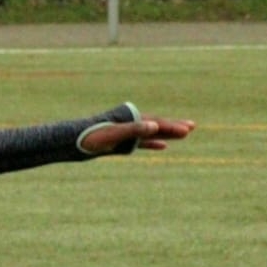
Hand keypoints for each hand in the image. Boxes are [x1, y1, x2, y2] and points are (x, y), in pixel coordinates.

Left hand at [81, 115, 195, 153]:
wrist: (73, 142)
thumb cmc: (91, 138)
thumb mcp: (112, 135)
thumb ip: (133, 129)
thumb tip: (154, 125)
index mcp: (131, 121)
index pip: (156, 123)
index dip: (172, 126)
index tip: (188, 129)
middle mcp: (130, 125)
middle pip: (156, 125)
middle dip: (174, 126)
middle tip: (193, 126)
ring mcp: (126, 134)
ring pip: (152, 133)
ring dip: (167, 134)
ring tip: (184, 134)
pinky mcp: (121, 143)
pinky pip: (141, 143)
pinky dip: (153, 143)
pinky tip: (163, 146)